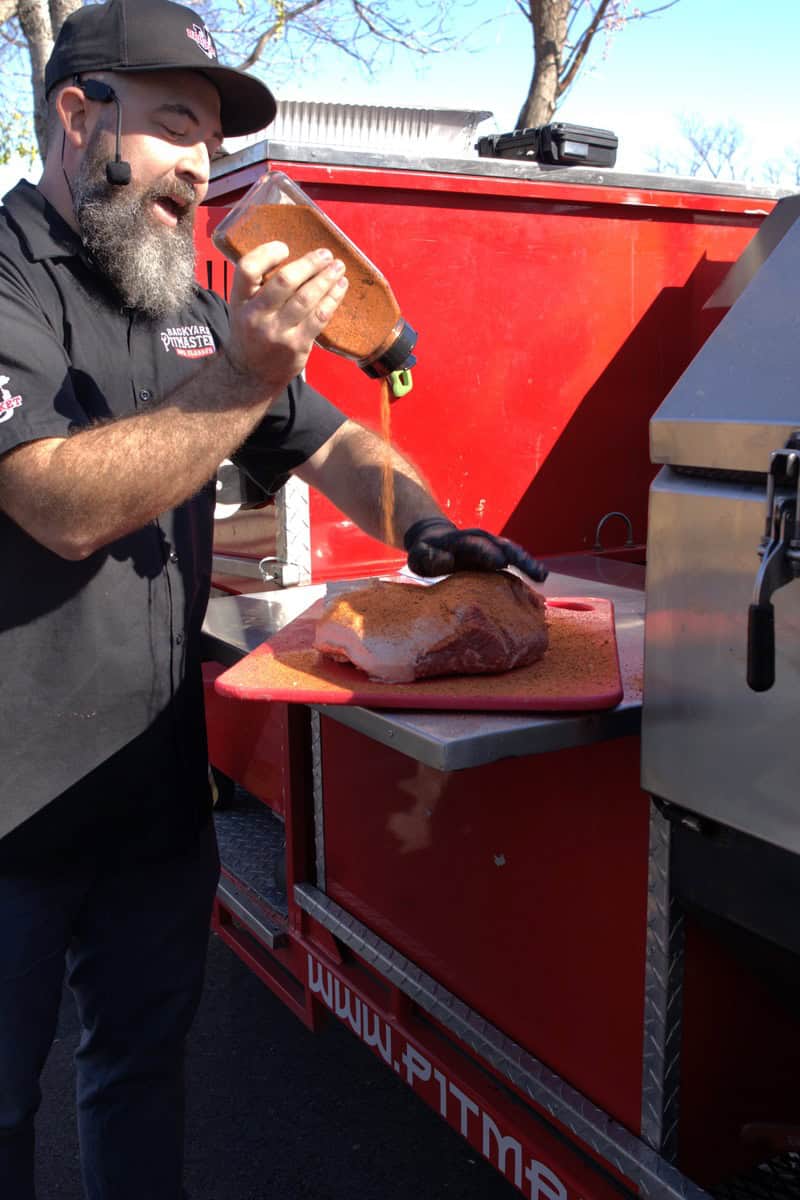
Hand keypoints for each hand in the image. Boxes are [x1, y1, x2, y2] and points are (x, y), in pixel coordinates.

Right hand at [226, 242, 348, 392]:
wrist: (251, 374)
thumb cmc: (251, 332)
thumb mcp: (242, 308)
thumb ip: (259, 286)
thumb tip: (295, 256)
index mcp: (239, 301)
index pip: (247, 270)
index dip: (267, 253)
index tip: (285, 248)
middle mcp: (256, 316)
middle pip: (284, 282)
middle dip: (309, 264)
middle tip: (325, 254)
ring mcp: (278, 333)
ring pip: (306, 298)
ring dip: (326, 279)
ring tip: (338, 267)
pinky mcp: (297, 345)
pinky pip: (319, 317)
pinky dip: (332, 299)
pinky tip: (340, 286)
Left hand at [404, 517, 548, 583]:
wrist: (435, 539)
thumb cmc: (426, 553)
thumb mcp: (420, 555)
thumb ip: (428, 557)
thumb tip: (445, 560)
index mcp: (460, 541)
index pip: (475, 546)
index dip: (488, 553)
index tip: (501, 563)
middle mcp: (480, 540)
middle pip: (502, 546)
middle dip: (518, 559)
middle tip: (534, 573)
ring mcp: (491, 545)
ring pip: (513, 551)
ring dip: (528, 562)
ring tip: (543, 576)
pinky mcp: (498, 554)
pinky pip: (515, 558)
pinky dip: (528, 566)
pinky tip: (541, 578)